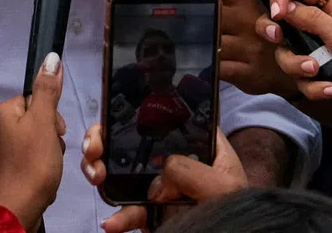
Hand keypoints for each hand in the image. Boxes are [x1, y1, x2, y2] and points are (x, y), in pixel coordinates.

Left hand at [0, 52, 65, 230]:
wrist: (14, 212)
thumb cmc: (31, 164)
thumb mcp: (44, 122)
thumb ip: (48, 90)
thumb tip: (51, 57)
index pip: (32, 101)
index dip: (49, 116)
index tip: (57, 134)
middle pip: (29, 120)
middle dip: (45, 134)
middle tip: (53, 152)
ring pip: (24, 141)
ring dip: (40, 151)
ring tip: (46, 168)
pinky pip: (17, 160)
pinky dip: (29, 166)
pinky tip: (36, 177)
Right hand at [81, 124, 246, 232]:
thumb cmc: (237, 206)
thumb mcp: (223, 183)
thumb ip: (191, 171)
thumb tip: (159, 176)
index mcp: (192, 140)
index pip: (159, 114)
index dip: (132, 110)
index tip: (111, 119)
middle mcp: (170, 157)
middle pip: (128, 138)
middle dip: (103, 139)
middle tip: (94, 150)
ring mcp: (157, 185)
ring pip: (119, 171)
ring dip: (99, 171)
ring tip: (97, 178)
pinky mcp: (149, 212)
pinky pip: (126, 209)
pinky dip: (116, 217)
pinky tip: (111, 223)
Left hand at [138, 0, 296, 99]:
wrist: (299, 66)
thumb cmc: (265, 31)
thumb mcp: (249, 9)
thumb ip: (223, 0)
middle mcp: (243, 18)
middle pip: (202, 8)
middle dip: (174, 9)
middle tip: (145, 8)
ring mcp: (246, 46)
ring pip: (207, 39)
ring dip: (182, 40)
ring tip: (157, 39)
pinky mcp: (247, 72)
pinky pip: (216, 67)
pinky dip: (200, 63)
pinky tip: (181, 63)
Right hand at [256, 0, 331, 124]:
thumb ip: (312, 20)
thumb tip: (282, 5)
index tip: (275, 12)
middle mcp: (322, 25)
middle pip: (284, 21)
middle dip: (278, 33)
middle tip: (278, 38)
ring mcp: (320, 51)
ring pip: (289, 53)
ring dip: (299, 66)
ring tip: (318, 72)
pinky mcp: (321, 75)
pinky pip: (302, 79)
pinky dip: (315, 87)